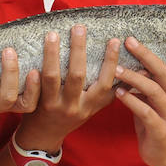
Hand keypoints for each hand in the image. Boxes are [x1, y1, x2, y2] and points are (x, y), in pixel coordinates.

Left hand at [15, 26, 118, 150]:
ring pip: (53, 77)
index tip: (114, 40)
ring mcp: (55, 105)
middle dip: (78, 50)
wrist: (44, 136)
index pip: (106, 83)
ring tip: (53, 34)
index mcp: (92, 104)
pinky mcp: (38, 104)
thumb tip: (134, 70)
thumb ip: (105, 91)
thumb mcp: (92, 106)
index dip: (111, 62)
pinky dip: (34, 71)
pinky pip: (35, 86)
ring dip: (52, 54)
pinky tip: (32, 55)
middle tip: (79, 28)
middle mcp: (75, 106)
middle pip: (78, 75)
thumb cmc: (71, 115)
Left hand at [113, 22, 165, 165]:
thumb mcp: (152, 97)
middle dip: (147, 55)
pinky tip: (119, 94)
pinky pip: (146, 112)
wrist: (163, 154)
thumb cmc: (153, 119)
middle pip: (165, 72)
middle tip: (129, 41)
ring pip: (154, 91)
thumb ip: (147, 79)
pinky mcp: (160, 129)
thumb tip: (132, 58)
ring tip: (117, 69)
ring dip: (135, 78)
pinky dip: (132, 102)